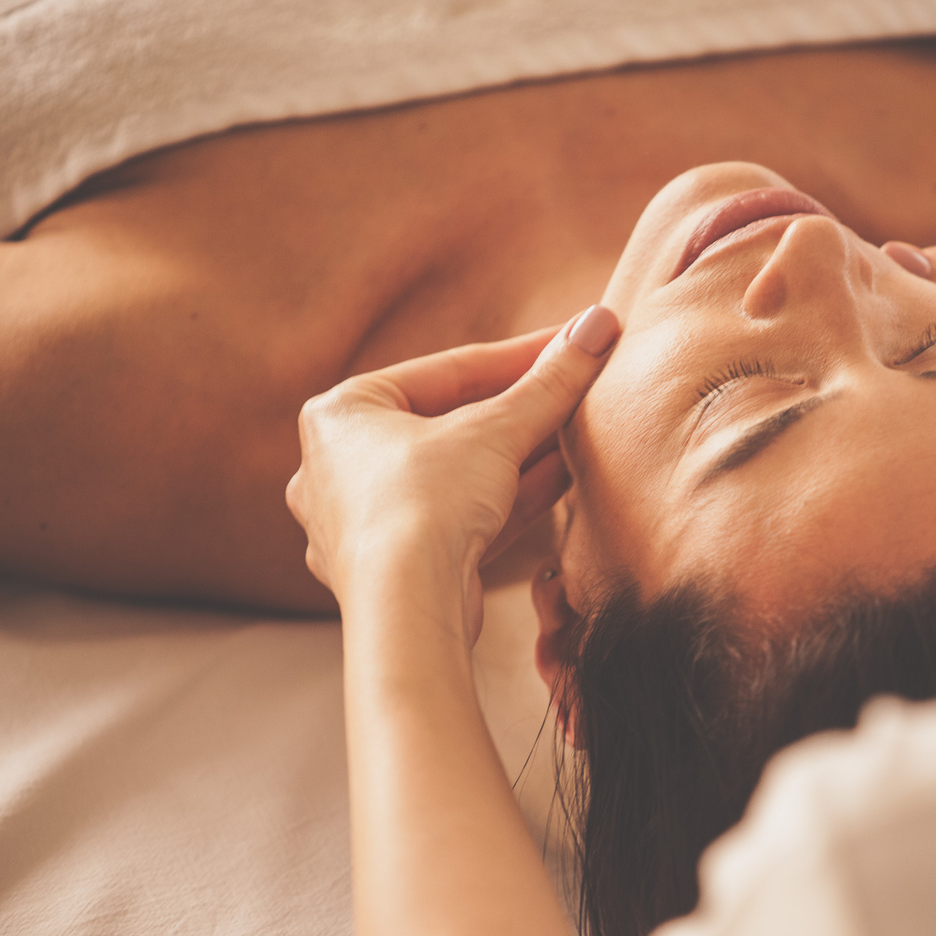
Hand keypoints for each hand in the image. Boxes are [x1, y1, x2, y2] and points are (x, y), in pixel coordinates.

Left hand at [285, 306, 619, 636]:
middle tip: (577, 386)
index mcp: (339, 413)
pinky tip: (562, 476)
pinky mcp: (394, 569)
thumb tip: (597, 325)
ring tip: (579, 431)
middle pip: (452, 424)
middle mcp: (338, 466)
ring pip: (457, 475)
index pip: (447, 372)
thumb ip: (549, 381)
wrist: (407, 610)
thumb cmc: (425, 506)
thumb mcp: (496, 430)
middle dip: (522, 409)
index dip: (522, 355)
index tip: (572, 342)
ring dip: (522, 454)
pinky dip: (507, 498)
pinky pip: (457, 517)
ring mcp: (362, 522)